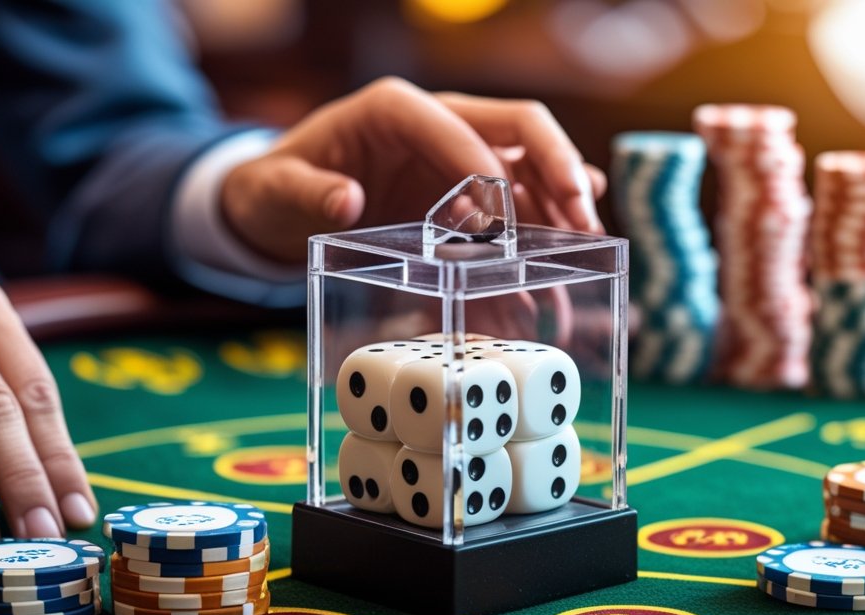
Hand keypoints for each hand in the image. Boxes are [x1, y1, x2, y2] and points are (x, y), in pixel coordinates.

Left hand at [221, 76, 607, 262]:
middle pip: (519, 128)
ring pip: (529, 167)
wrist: (278, 205)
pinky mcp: (462, 192)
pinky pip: (514, 206)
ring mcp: (456, 155)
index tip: (505, 219)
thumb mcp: (276, 192)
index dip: (490, 165)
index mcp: (394, 110)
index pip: (459, 122)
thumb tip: (346, 202)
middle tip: (585, 221)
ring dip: (563, 204)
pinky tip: (565, 255)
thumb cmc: (276, 189)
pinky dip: (539, 231)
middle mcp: (437, 122)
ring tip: (588, 248)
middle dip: (558, 170)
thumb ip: (308, 194)